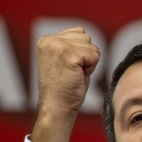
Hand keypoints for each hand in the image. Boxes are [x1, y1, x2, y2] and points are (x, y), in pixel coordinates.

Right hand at [32, 27, 101, 141]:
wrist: (57, 108)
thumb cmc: (64, 89)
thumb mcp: (64, 60)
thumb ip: (71, 45)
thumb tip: (85, 33)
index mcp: (46, 40)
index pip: (79, 33)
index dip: (81, 52)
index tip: (68, 69)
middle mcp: (49, 40)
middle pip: (86, 37)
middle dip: (86, 56)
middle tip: (72, 73)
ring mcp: (58, 46)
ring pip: (92, 46)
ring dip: (89, 62)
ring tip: (74, 75)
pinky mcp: (68, 55)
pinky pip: (95, 56)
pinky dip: (91, 69)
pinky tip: (78, 77)